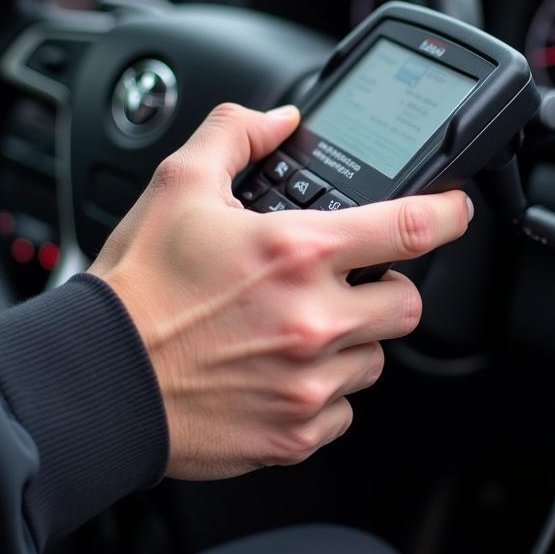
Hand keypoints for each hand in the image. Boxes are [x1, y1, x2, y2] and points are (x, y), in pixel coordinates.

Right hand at [90, 102, 472, 479]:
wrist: (98, 379)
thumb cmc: (138, 287)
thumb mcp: (180, 184)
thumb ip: (237, 134)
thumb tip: (280, 121)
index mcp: (298, 252)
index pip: (411, 228)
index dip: (449, 213)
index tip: (456, 211)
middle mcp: (315, 319)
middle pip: (407, 304)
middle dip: (386, 289)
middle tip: (345, 284)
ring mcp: (309, 382)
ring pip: (375, 359)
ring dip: (352, 341)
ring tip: (297, 329)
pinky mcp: (295, 432)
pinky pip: (342, 410)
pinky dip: (322, 391)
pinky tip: (279, 371)